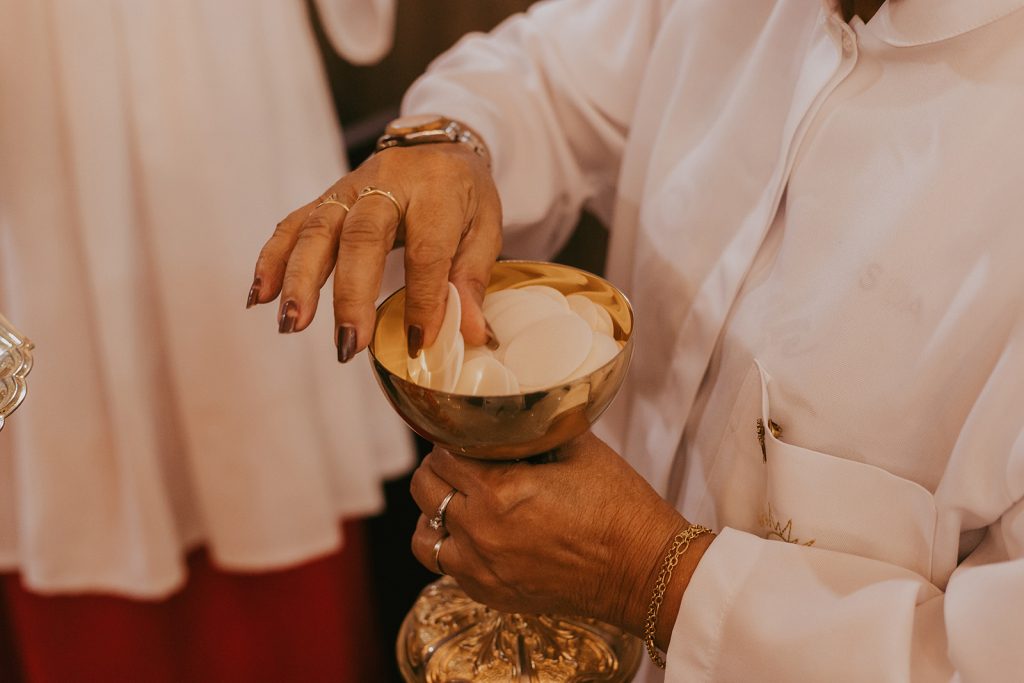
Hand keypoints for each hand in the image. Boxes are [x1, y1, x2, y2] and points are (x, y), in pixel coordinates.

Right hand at [247, 143, 501, 359]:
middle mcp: (387, 183)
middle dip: (351, 294)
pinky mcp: (326, 198)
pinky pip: (293, 225)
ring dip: (300, 280)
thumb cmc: (464, 195)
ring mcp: (350, 188)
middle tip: (348, 345)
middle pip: (361, 236)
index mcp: (438, 189)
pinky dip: (272, 260)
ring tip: (292, 325)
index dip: (423, 298)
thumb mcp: (486, 229)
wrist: (438, 146)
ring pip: (318, 229)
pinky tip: (259, 297)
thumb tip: (475, 334)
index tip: (419, 343)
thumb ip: (473, 279)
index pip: (427, 248)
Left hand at [409, 432, 702, 640]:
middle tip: (459, 462)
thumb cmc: (618, 506)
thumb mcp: (578, 448)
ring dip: (435, 514)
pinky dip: (453, 549)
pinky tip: (475, 535)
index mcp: (497, 490)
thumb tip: (514, 412)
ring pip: (423, 537)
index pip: (442, 455)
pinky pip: (447, 569)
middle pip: (425, 491)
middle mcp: (480, 532)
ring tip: (458, 502)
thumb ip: (535, 429)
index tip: (464, 434)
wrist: (644, 571)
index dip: (450, 439)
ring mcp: (482, 570)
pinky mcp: (492, 594)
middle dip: (438, 470)